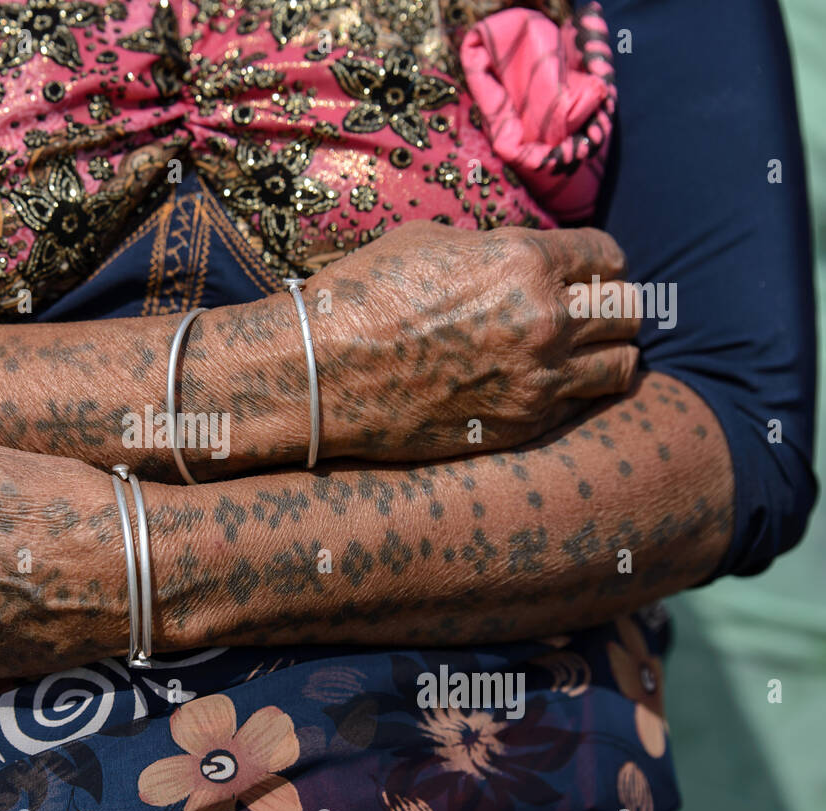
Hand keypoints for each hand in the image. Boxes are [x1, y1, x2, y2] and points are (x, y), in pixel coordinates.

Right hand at [305, 219, 639, 459]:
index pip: (608, 256)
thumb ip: (496, 248)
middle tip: (587, 312)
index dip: (599, 263)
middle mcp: (545, 320)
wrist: (321, 375)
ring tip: (582, 353)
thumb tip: (525, 258)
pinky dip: (573, 393)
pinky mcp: (521, 426)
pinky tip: (542, 384)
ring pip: (622, 366)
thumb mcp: (431, 242)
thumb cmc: (364, 297)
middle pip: (629, 310)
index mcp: (524, 262)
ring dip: (607, 354)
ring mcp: (537, 380)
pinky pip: (580, 406)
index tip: (585, 273)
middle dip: (611, 307)